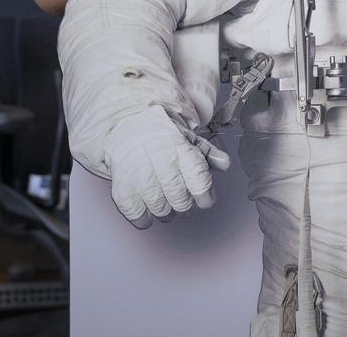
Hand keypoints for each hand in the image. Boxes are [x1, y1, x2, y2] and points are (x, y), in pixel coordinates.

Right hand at [103, 105, 229, 228]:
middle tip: (185, 206)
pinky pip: (132, 208)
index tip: (206, 201)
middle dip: (184, 205)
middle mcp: (158, 157)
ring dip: (165, 212)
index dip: (204, 193)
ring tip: (168, 208)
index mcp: (179, 146)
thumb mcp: (191, 139)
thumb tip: (224, 165)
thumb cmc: (164, 138)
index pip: (196, 174)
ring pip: (156, 203)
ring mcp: (137, 169)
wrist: (130, 128)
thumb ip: (210, 154)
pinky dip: (142, 217)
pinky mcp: (121, 182)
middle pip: (176, 192)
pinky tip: (148, 215)